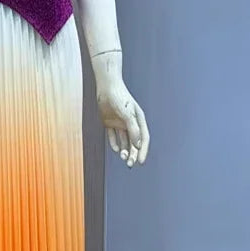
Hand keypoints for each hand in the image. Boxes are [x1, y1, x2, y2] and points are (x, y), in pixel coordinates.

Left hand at [90, 51, 148, 166]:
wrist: (106, 86)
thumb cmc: (119, 97)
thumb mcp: (127, 114)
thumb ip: (133, 129)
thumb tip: (138, 145)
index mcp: (138, 120)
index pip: (143, 139)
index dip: (142, 151)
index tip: (140, 162)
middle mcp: (130, 123)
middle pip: (133, 142)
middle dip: (133, 154)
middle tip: (130, 164)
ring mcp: (120, 123)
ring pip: (124, 141)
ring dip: (124, 150)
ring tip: (123, 158)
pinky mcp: (109, 122)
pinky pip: (113, 136)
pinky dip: (114, 143)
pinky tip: (116, 149)